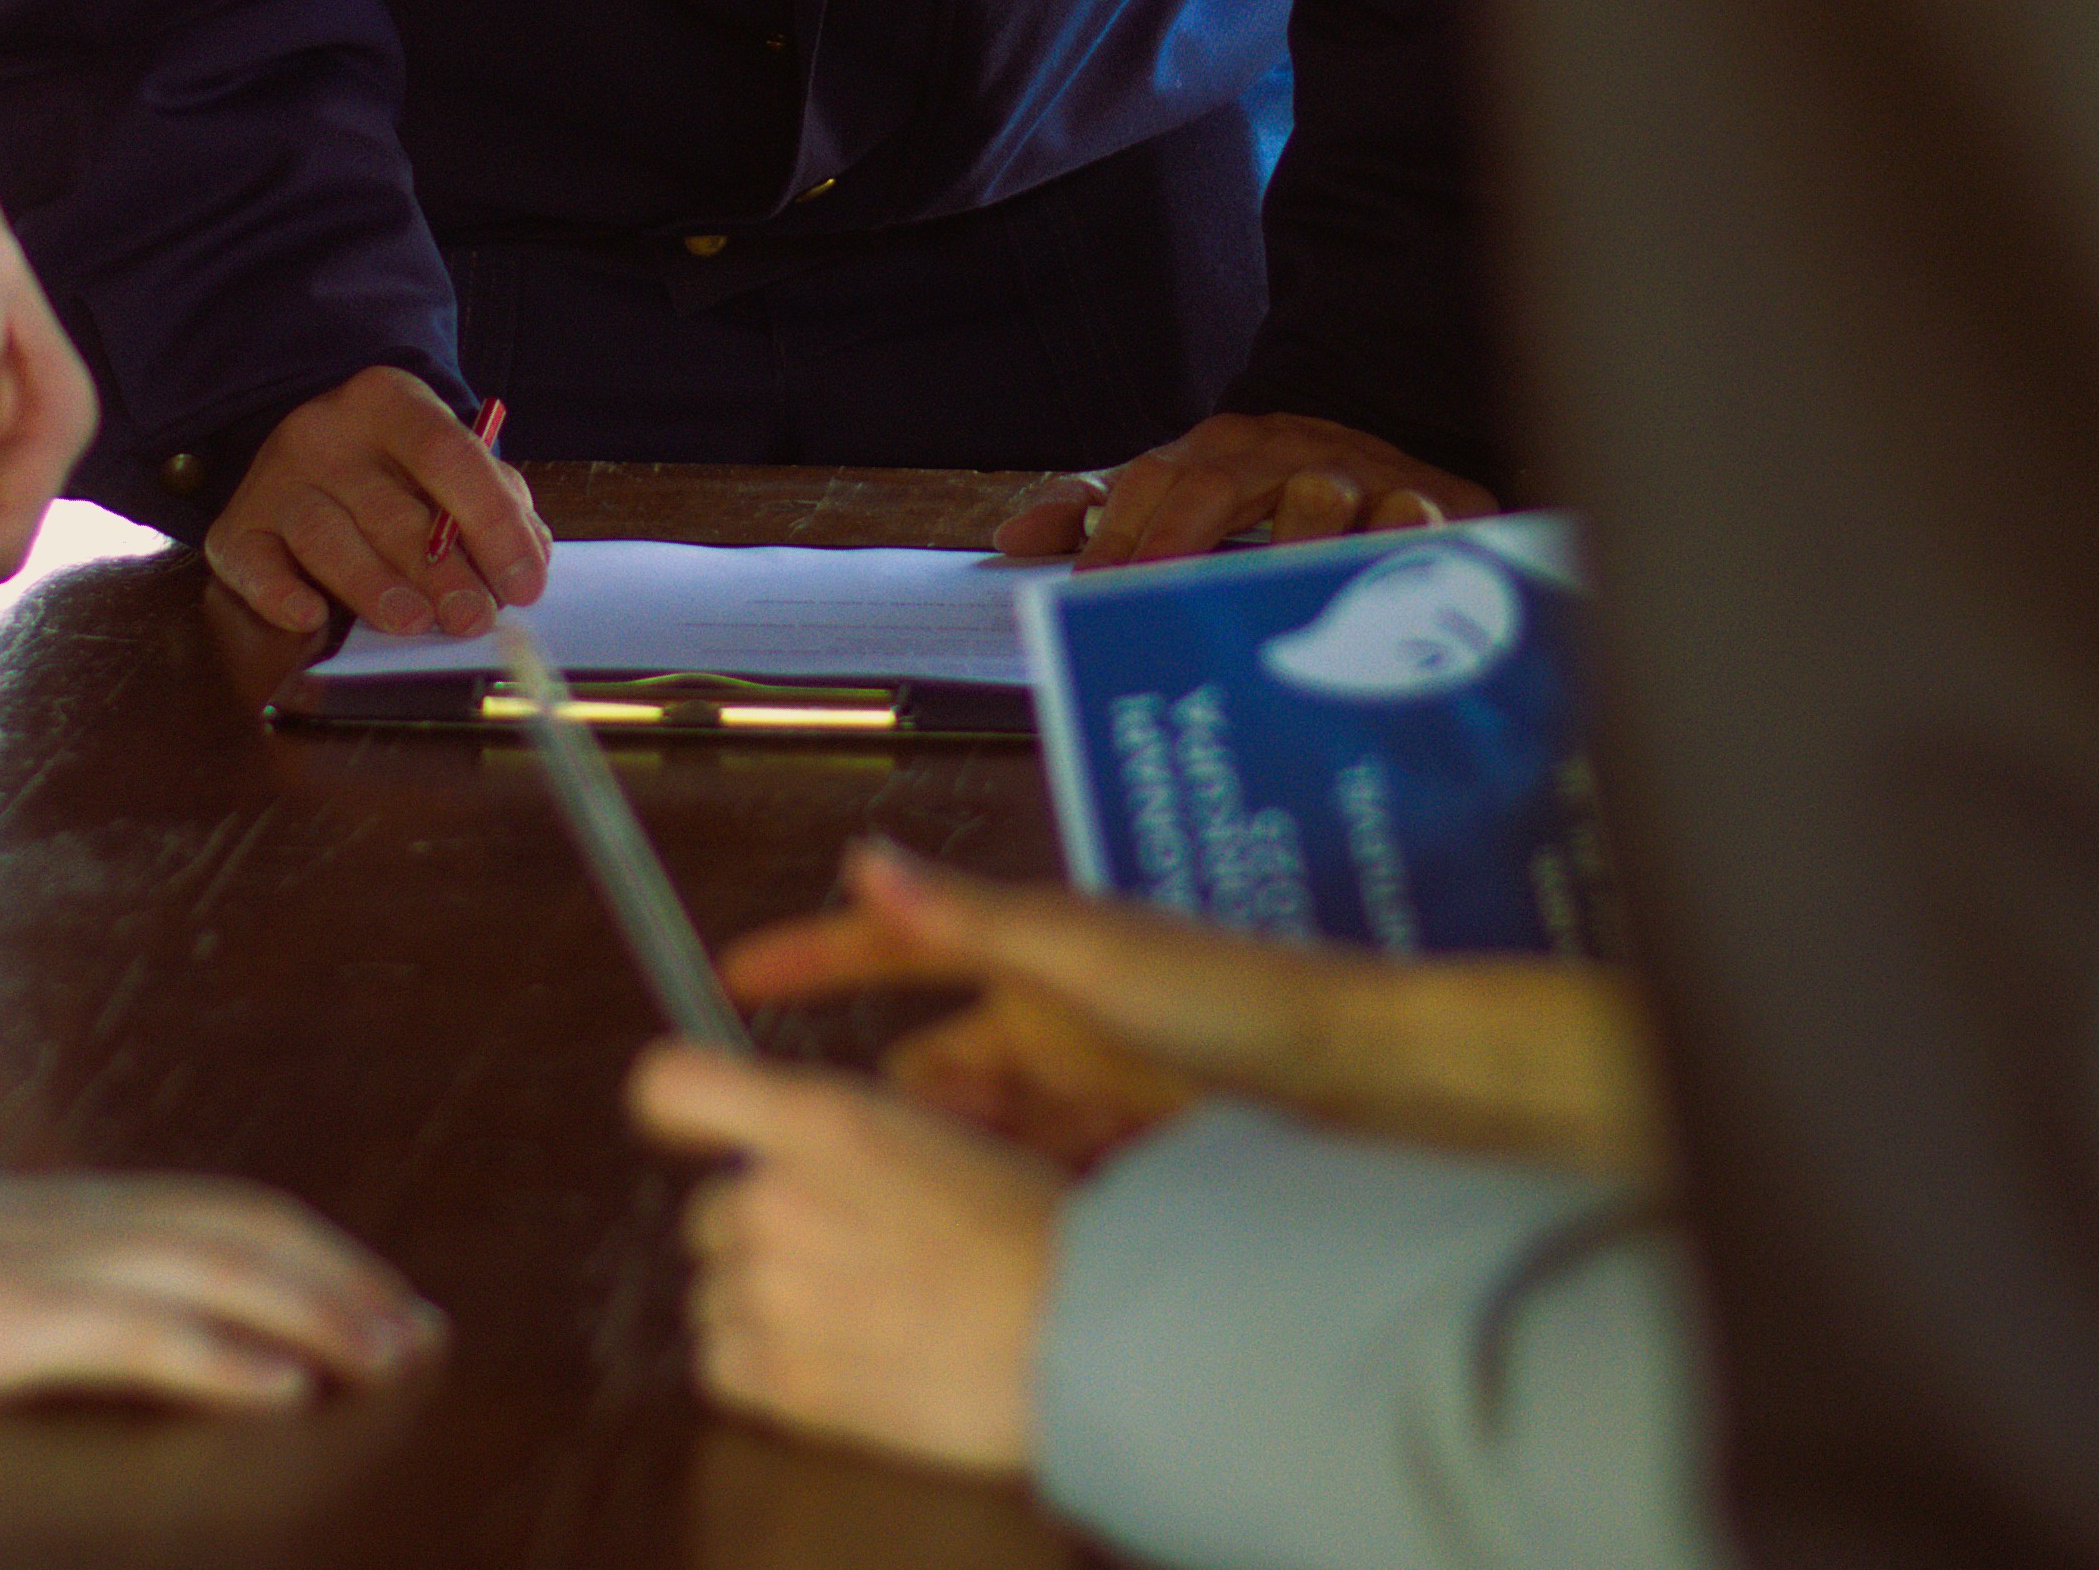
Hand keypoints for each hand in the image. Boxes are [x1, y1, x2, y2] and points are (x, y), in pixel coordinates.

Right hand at [0, 1160, 436, 1409]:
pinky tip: (283, 1389)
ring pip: (213, 1269)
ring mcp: (27, 1265)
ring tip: (394, 1355)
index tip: (374, 1287)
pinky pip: (133, 1331)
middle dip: (341, 1275)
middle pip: (237, 1225)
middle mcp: (52, 1222)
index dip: (301, 1243)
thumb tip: (25, 1309)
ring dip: (318, 1311)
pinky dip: (222, 1355)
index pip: (204, 1208)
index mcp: (34, 1213)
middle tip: (424, 1329)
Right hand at [203, 366, 550, 639]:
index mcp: (389, 402)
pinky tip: (312, 616)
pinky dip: (281, 594)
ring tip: (414, 623)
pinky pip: (255, 565)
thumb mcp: (446, 461)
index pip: (447, 456)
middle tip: (473, 618)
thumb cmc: (394, 466)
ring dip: (375, 587)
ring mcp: (276, 478)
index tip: (524, 582)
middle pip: (390, 508)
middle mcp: (326, 432)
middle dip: (440, 572)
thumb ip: (495, 499)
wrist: (306, 447)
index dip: (492, 523)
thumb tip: (529, 558)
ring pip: (327, 539)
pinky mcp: (238, 527)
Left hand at [629, 1041, 1057, 1479]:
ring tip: (850, 1313)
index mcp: (818, 1119)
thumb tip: (793, 1148)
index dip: (675, 1104)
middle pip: (707, 1214)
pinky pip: (719, 1364)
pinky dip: (758, 1365)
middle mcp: (774, 1198)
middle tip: (844, 1252)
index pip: (671, 1087)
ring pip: (713, 1293)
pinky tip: (829, 1357)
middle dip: (760, 1231)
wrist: (1077, 1328)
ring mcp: (771, 1293)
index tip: (691, 1126)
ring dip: (761, 1302)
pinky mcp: (779, 1379)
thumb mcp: (937, 1130)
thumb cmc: (1029, 1227)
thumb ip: (844, 1133)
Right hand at [723, 838, 1662, 1184]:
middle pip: (933, 1072)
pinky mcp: (1125, 1162)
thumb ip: (973, 918)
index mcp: (1038, 957)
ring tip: (898, 1215)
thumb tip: (867, 858)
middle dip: (883, 1113)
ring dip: (948, 1169)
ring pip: (980, 1139)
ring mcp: (1090, 1094)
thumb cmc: (1233, 1000)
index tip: (731, 977)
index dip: (815, 962)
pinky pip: (1038, 1186)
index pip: (898, 952)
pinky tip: (987, 1239)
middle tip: (814, 1164)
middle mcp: (1055, 1020)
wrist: (1367, 1085)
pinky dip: (1010, 1204)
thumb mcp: (1089, 956)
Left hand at [996, 412, 1489, 566]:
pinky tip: (1365, 592)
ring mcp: (1362, 474)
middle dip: (1179, 537)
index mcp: (1223, 447)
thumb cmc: (1276, 487)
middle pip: (1223, 481)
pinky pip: (1411, 521)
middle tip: (1150, 593)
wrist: (1401, 424)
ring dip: (1281, 550)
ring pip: (1319, 499)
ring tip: (1256, 608)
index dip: (1120, 531)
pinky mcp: (1434, 502)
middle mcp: (1289, 451)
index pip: (1157, 479)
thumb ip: (1101, 510)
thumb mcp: (1188, 487)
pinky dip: (1390, 547)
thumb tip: (1013, 538)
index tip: (1091, 588)